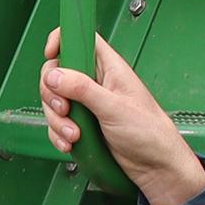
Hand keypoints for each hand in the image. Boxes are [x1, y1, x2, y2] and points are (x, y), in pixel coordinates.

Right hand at [39, 29, 204, 204]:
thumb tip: (55, 75)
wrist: (155, 166)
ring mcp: (87, 103)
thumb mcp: (114, 108)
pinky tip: (70, 143)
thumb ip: (83, 89)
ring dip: (57, 119)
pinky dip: (58, 134)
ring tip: (74, 134)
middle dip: (53, 93)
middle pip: (57, 72)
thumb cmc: (149, 132)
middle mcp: (95, 82)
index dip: (62, 40)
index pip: (81, 39)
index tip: (50, 54)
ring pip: (54, 100)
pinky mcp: (82, 124)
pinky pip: (57, 122)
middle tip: (65, 108)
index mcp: (109, 67)